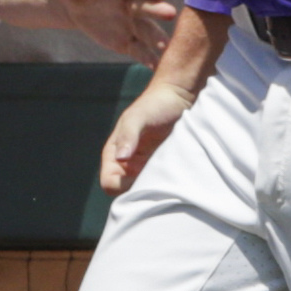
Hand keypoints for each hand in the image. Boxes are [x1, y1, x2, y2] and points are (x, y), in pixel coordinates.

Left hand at [53, 0, 175, 58]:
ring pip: (146, 31)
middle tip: (170, 13)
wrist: (72, 1)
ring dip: (157, 39)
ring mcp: (131, 22)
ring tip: (167, 47)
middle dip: (157, 10)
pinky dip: (148, 59)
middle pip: (145, 6)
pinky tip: (158, 67)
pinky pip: (138, 50)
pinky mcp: (126, 40)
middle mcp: (131, 1)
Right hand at [101, 77, 194, 193]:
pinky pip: (162, 186)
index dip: (122, 186)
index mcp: (114, 155)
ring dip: (155, 188)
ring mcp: (146, 169)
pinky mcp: (164, 169)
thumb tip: (121, 158)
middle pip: (128, 194)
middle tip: (159, 178)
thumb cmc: (155, 104)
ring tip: (169, 174)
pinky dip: (167, 185)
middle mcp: (128, 166)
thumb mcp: (139, 116)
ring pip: (146, 192)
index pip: (110, 184)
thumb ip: (128, 135)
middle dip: (141, 191)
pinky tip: (177, 174)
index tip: (141, 176)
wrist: (180, 96)